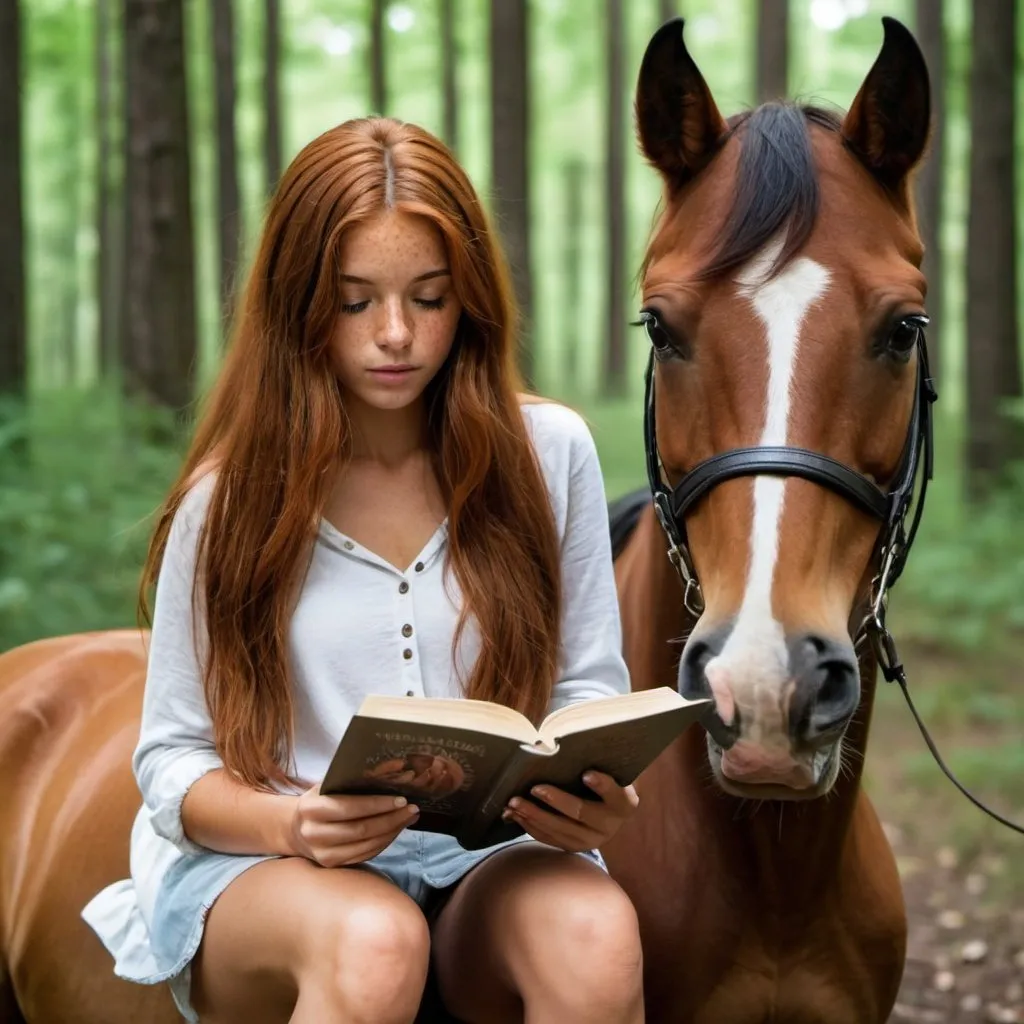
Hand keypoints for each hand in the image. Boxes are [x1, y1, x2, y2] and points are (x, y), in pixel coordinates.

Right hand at [288, 783, 419, 867]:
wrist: (295, 829)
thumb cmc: (319, 800)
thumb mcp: (328, 785)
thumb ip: (355, 780)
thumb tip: (394, 769)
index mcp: (312, 808)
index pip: (349, 807)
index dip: (377, 804)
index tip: (401, 799)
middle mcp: (314, 834)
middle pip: (361, 829)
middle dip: (391, 819)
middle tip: (413, 808)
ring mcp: (323, 854)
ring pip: (366, 845)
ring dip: (392, 831)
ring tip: (409, 818)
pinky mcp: (332, 865)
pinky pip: (365, 855)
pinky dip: (384, 842)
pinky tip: (396, 830)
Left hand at [501, 771, 638, 852]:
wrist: (608, 813)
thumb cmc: (603, 781)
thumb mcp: (605, 771)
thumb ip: (588, 760)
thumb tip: (545, 744)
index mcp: (623, 803)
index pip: (614, 793)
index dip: (601, 785)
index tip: (586, 774)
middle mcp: (609, 825)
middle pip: (581, 812)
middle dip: (555, 801)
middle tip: (534, 788)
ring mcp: (591, 841)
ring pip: (560, 829)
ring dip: (534, 815)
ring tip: (514, 803)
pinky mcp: (573, 848)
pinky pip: (550, 839)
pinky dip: (530, 826)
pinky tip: (514, 815)